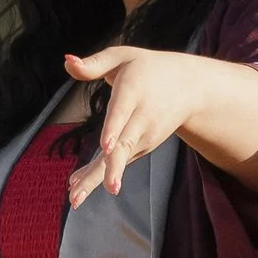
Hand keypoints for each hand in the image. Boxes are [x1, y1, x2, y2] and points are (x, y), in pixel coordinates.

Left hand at [62, 46, 257, 205]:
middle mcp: (141, 118)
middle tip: (108, 189)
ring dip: (96, 179)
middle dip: (113, 168)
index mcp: (134, 91)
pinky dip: (97, 175)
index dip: (114, 131)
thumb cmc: (148, 68)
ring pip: (118, 160)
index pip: (123, 114)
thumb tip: (67, 62)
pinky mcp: (141, 147)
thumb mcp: (123, 57)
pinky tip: (75, 186)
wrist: (189, 87)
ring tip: (75, 200)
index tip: (107, 148)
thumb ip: (94, 63)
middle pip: (124, 146)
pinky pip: (117, 162)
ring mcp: (144, 136)